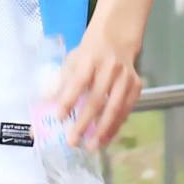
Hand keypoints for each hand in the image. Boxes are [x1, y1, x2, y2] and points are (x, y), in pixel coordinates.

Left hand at [51, 25, 142, 151]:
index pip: (78, 81)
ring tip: (92, 145)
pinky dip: (116, 125)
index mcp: (89, 58)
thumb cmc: (89, 52)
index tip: (59, 118)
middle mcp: (109, 67)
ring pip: (114, 108)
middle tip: (73, 141)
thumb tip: (46, 102)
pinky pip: (126, 109)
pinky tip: (106, 136)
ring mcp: (125, 77)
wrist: (116, 37)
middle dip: (84, 123)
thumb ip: (62, 80)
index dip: (69, 100)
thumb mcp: (73, 59)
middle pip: (97, 99)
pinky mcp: (136, 85)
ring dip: (103, 130)